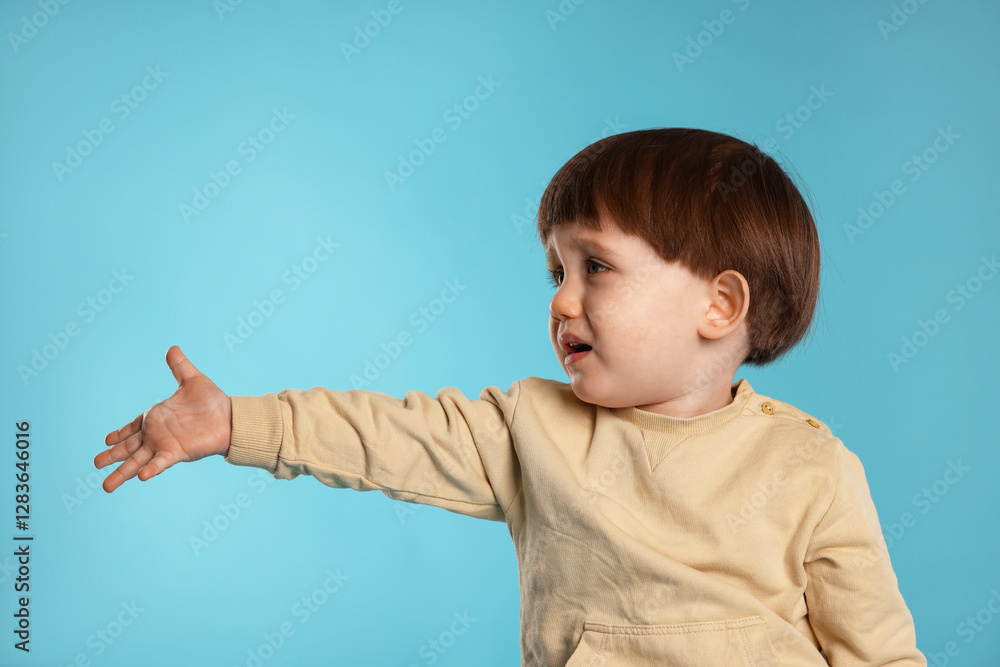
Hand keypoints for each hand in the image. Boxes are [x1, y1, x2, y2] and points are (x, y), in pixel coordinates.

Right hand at [96, 345, 231, 492]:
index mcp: (157, 418)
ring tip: (106, 487)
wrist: (233, 417)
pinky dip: (151, 469)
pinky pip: (161, 462)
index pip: (132, 428)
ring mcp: (165, 444)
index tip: (106, 440)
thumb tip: (172, 348)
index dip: (120, 434)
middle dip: (112, 456)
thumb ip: (180, 366)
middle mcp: (157, 434)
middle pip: (128, 448)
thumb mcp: (192, 380)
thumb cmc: (213, 402)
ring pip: (137, 461)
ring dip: (122, 473)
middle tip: (95, 463)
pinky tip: (141, 476)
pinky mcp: (178, 452)